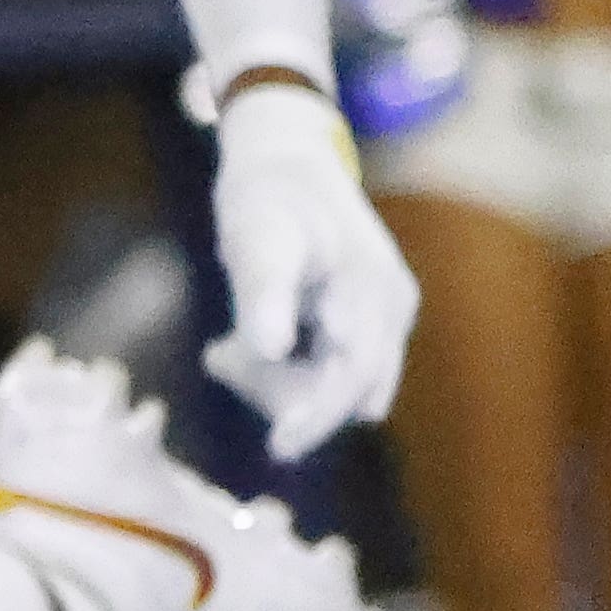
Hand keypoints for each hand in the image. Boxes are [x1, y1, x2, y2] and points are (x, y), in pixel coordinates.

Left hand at [200, 79, 416, 460]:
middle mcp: (389, 310)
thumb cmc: (267, 195)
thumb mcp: (257, 234)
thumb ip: (264, 291)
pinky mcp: (362, 326)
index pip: (354, 376)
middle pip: (342, 389)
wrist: (287, 163)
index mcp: (374, 290)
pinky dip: (282, 371)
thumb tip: (271, 348)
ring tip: (225, 349)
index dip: (317, 415)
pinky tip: (239, 347)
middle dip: (280, 393)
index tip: (278, 447)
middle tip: (221, 360)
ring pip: (331, 386)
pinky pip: (325, 370)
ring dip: (276, 384)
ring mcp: (381, 320)